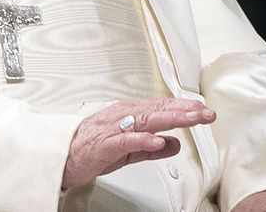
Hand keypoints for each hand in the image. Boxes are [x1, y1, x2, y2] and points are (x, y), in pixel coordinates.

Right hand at [62, 98, 215, 188]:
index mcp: (128, 115)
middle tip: (205, 113)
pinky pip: (125, 141)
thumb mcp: (129, 150)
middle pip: (158, 111)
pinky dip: (141, 139)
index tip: (204, 112)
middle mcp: (122, 117)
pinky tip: (156, 140)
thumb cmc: (90, 149)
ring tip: (189, 120)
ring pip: (145, 120)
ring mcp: (112, 129)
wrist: (60, 156)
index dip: (184, 110)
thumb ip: (152, 147)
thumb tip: (175, 144)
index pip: (161, 108)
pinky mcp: (104, 144)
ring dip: (169, 119)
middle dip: (184, 112)